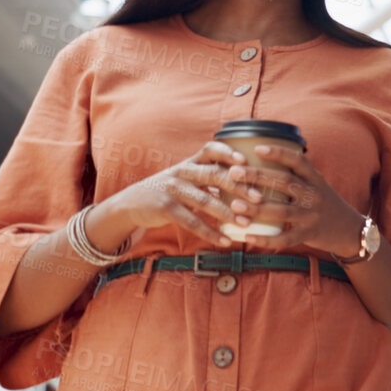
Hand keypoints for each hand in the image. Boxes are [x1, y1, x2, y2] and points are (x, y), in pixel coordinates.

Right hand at [102, 140, 253, 246]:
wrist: (131, 203)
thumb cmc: (170, 190)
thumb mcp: (187, 178)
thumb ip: (211, 178)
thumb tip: (247, 185)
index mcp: (190, 162)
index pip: (210, 150)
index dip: (228, 153)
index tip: (246, 161)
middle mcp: (182, 172)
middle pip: (213, 175)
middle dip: (238, 186)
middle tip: (258, 197)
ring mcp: (173, 190)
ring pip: (205, 200)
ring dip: (228, 213)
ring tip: (246, 222)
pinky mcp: (166, 209)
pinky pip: (192, 222)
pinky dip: (210, 233)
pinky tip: (225, 240)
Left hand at [226, 143, 367, 256]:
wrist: (350, 230)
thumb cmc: (326, 204)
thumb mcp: (317, 185)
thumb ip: (297, 176)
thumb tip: (264, 161)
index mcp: (315, 179)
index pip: (297, 160)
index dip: (278, 153)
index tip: (257, 149)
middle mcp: (315, 195)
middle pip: (284, 182)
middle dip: (257, 176)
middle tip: (234, 173)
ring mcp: (312, 215)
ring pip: (282, 211)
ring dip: (257, 208)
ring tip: (235, 205)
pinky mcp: (309, 234)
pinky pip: (285, 238)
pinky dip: (266, 239)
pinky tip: (248, 237)